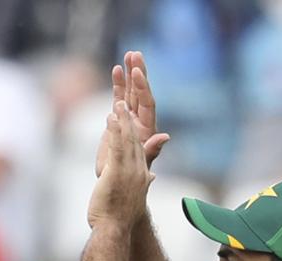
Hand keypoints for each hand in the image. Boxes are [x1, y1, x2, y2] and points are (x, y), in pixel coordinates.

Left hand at [88, 102, 154, 230]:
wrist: (115, 231)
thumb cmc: (118, 218)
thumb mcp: (131, 196)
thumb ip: (142, 182)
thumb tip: (151, 176)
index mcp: (141, 175)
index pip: (139, 148)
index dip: (135, 130)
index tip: (131, 114)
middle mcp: (138, 170)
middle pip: (136, 138)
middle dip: (132, 118)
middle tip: (129, 103)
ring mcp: (130, 170)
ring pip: (128, 139)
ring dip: (124, 119)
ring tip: (119, 102)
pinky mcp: (118, 172)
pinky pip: (118, 146)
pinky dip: (116, 130)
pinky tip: (112, 116)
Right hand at [95, 51, 169, 176]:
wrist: (116, 184)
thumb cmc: (129, 179)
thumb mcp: (140, 165)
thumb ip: (151, 150)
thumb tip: (165, 137)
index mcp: (147, 129)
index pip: (147, 103)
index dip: (142, 88)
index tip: (136, 72)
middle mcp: (140, 121)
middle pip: (140, 93)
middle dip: (138, 74)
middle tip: (135, 54)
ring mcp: (129, 119)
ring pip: (130, 93)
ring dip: (129, 74)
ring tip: (128, 55)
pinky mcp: (118, 121)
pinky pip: (119, 98)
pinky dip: (118, 85)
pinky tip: (116, 69)